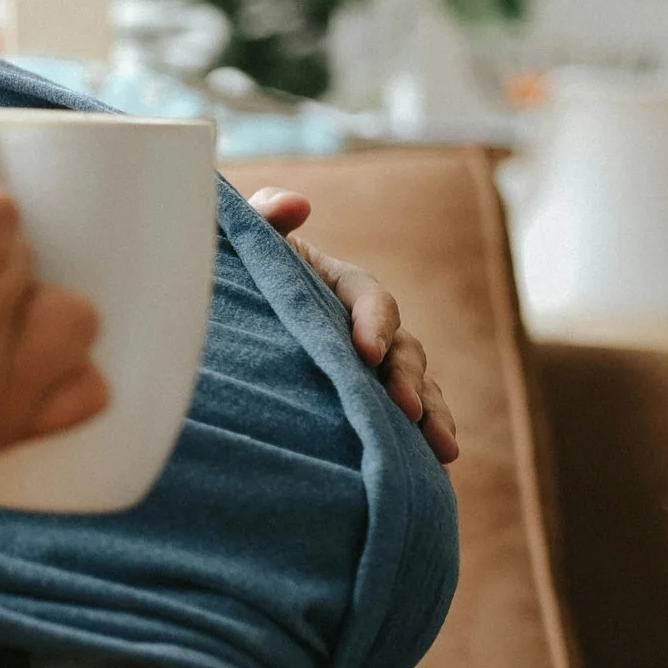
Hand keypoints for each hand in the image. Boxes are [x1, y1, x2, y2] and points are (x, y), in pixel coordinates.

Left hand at [246, 188, 460, 464]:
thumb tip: (296, 204)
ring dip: (431, 413)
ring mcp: (372, 363)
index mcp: (339, 283)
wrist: (226, 313)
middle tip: (404, 407)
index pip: (369, 296)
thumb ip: (265, 217)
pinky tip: (436, 463)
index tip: (365, 350)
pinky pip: (406, 415)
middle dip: (408, 377)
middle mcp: (366, 323)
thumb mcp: (248, 242)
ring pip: (415, 385)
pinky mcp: (368, 397)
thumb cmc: (238, 272)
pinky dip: (425, 435)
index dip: (374, 321)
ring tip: (441, 447)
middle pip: (402, 346)